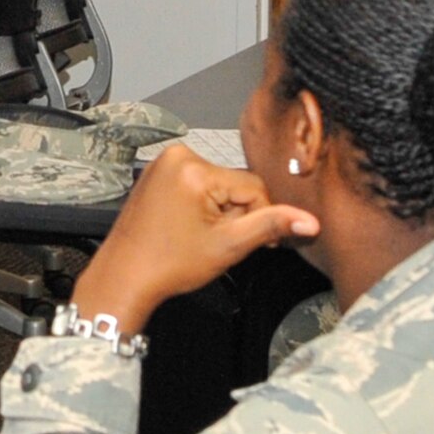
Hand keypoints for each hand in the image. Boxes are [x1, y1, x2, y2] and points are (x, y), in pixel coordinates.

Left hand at [72, 145, 318, 332]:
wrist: (124, 276)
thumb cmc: (168, 264)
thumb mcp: (229, 245)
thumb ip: (271, 226)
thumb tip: (309, 221)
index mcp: (194, 170)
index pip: (254, 187)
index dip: (259, 217)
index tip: (254, 241)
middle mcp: (177, 157)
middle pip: (235, 184)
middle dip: (235, 214)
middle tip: (217, 240)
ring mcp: (163, 164)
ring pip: (218, 185)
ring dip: (220, 211)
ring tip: (199, 235)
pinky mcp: (156, 173)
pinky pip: (197, 184)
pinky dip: (202, 205)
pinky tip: (188, 227)